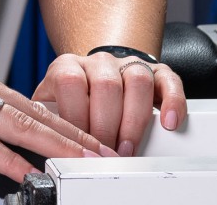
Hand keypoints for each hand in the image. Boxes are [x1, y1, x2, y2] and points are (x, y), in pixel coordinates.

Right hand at [0, 0, 113, 181]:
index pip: (23, 98)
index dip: (56, 117)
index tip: (82, 132)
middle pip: (33, 111)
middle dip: (73, 133)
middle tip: (105, 148)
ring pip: (20, 125)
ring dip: (57, 145)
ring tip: (87, 160)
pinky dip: (9, 159)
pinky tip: (30, 172)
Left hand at [33, 50, 186, 155]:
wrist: (92, 76)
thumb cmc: (69, 102)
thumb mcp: (51, 107)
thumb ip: (50, 120)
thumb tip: (45, 149)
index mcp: (68, 67)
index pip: (71, 83)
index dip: (77, 117)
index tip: (80, 146)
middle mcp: (99, 62)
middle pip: (106, 85)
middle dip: (107, 127)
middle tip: (106, 154)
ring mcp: (127, 64)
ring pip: (137, 80)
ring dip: (134, 121)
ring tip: (127, 148)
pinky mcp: (155, 72)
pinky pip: (168, 80)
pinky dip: (172, 101)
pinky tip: (168, 122)